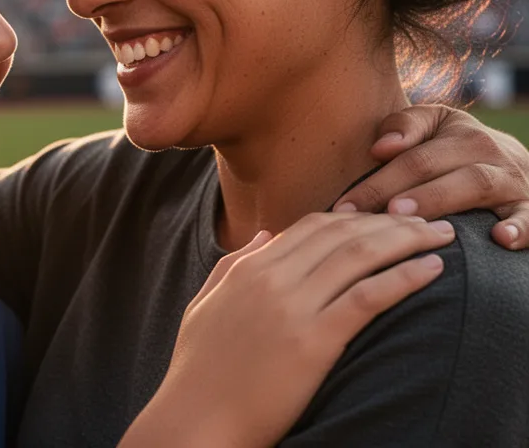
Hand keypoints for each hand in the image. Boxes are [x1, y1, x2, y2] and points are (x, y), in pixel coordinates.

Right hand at [119, 212, 453, 447]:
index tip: (386, 221)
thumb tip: (264, 234)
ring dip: (407, 240)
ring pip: (360, 255)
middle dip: (390, 221)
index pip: (312, 226)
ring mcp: (293, 308)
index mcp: (248, 268)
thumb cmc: (199, 370)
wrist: (197, 420)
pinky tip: (431, 269)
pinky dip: (405, 277)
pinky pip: (369, 296)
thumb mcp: (204, 304)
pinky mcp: (314, 342)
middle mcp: (272, 278)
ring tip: (440, 237)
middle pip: (342, 233)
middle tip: (427, 221)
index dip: (356, 218)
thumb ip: (232, 264)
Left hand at [333, 105, 528, 248]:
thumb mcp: (436, 127)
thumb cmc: (460, 151)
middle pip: (436, 167)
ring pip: (475, 184)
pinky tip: (500, 239)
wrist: (520, 165)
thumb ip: (405, 127)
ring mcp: (512, 180)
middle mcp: (486, 150)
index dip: (376, 180)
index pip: (411, 155)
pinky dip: (521, 227)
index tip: (344, 206)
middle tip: (375, 213)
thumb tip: (381, 147)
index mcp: (456, 131)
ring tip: (414, 222)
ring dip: (442, 200)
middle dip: (401, 190)